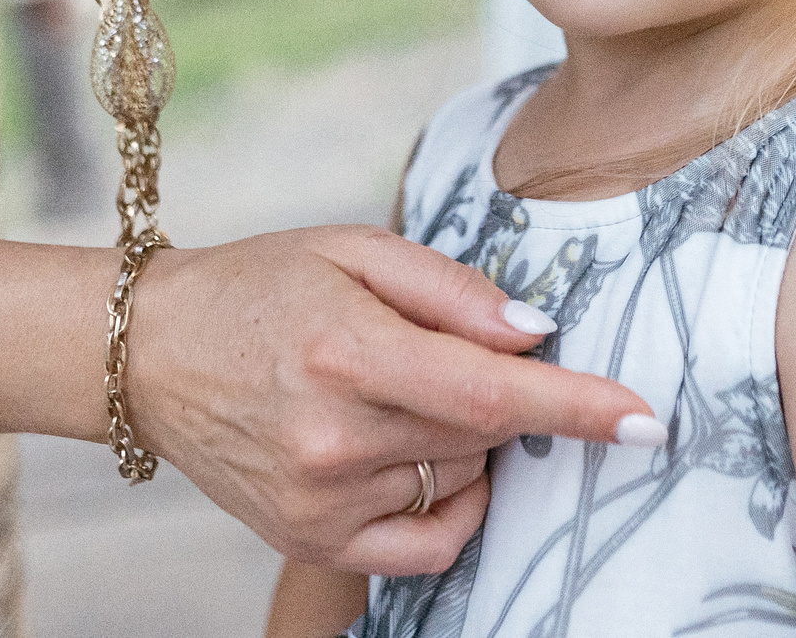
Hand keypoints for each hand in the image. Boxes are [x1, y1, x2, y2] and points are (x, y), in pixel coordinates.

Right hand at [127, 224, 656, 575]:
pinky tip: (419, 460)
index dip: (576, 406)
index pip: (490, 391)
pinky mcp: (309, 541)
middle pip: (485, 433)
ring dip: (462, 441)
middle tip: (440, 352)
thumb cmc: (260, 287)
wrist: (150, 355)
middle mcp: (334, 437)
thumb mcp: (352, 250)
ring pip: (460, 480)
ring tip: (391, 393)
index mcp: (347, 350)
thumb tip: (535, 331)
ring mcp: (320, 500)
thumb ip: (452, 289)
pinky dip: (449, 506)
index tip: (646, 419)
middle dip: (501, 393)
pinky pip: (425, 545)